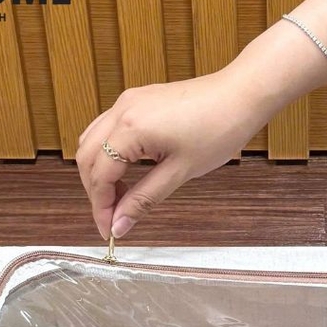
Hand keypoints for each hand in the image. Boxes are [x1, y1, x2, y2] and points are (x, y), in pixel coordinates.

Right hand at [76, 70, 273, 240]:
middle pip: (86, 158)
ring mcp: (128, 102)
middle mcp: (122, 110)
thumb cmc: (218, 128)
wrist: (240, 96)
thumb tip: (121, 224)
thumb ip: (144, 200)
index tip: (110, 230)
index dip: (100, 208)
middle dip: (95, 192)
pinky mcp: (137, 101)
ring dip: (99, 173)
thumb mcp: (179, 173)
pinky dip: (109, 155)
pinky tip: (127, 174)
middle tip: (113, 220)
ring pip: (92, 142)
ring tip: (120, 200)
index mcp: (130, 128)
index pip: (99, 176)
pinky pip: (108, 130)